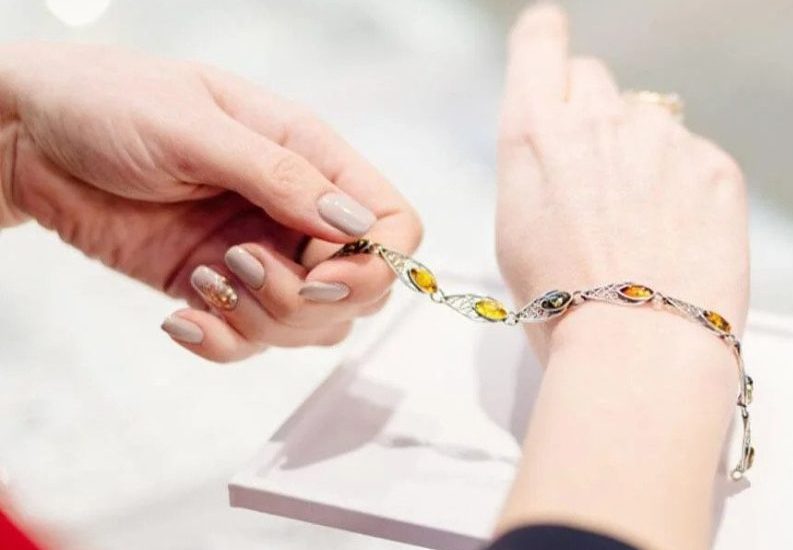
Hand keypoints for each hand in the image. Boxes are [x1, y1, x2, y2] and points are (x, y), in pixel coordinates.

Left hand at [0, 43, 420, 361]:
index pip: (391, 223)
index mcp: (308, 156)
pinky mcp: (214, 288)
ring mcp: (258, 253)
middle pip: (359, 288)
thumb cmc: (109, 102)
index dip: (377, 262)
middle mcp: (293, 210)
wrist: (27, 138)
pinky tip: (180, 316)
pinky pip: (247, 341)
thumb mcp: (194, 128)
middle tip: (242, 266)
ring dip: (262, 321)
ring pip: (310, 324)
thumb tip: (353, 225)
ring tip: (206, 279)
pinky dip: (222, 342)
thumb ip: (277, 176)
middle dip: (309, 299)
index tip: (322, 273)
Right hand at [495, 6, 748, 351]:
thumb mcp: (515, 231)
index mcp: (535, 130)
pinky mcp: (716, 166)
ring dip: (644, 157)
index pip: (540, 40)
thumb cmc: (563, 307)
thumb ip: (537, 169)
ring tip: (643, 229)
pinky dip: (687, 189)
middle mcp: (600, 116)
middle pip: (597, 80)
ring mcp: (664, 138)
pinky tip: (679, 240)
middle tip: (598, 180)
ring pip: (650, 124)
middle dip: (593, 115)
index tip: (552, 49)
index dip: (546, 41)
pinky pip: (695, 159)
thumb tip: (561, 157)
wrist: (639, 349)